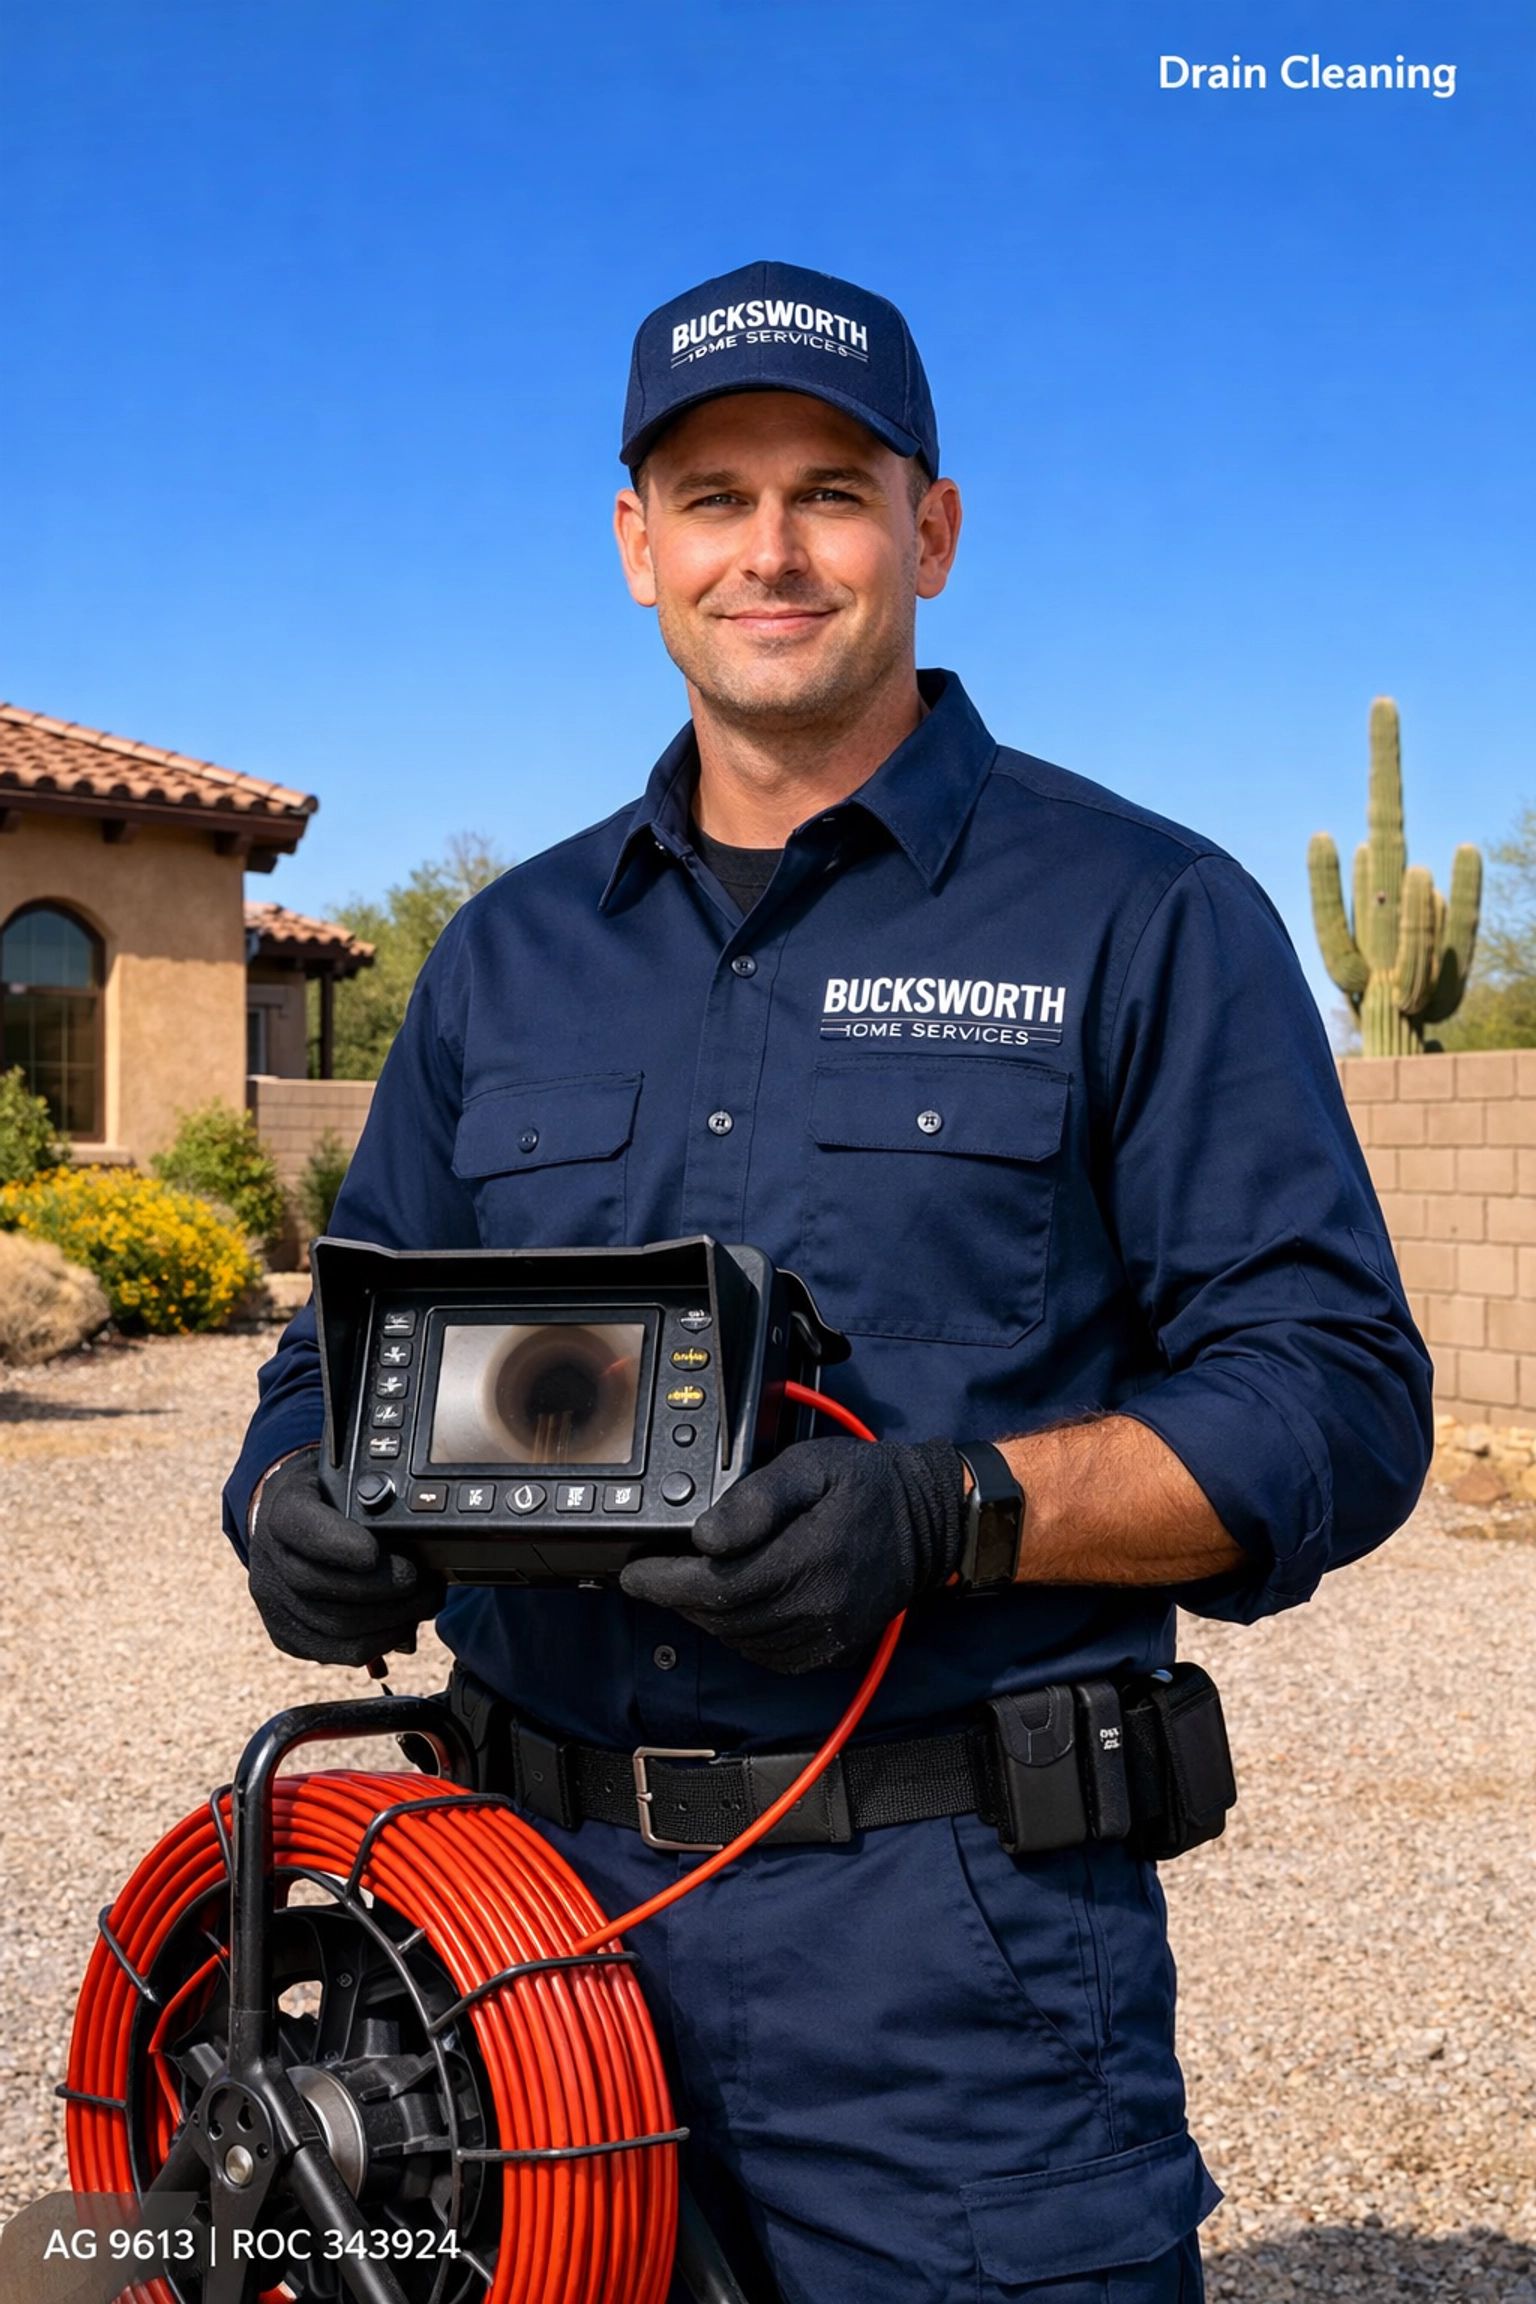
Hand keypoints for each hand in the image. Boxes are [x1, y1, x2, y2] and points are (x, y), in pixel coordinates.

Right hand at [248, 1447, 445, 1666]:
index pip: (302, 1528)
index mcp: (283, 1511)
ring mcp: (275, 1604)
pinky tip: (402, 1626)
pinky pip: (336, 1653)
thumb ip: (372, 1494)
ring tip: (424, 1603)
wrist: (285, 1524)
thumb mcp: (342, 1478)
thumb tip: (420, 1521)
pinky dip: (378, 1642)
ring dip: (390, 1619)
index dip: (340, 1545)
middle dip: (384, 1587)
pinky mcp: (287, 1636)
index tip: (375, 1552)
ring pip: (334, 1625)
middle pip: (322, 1585)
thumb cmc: (327, 1500)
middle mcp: (270, 1561)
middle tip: (423, 1581)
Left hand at [619, 1438, 966, 1673]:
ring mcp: (828, 1634)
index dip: (665, 1583)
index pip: (717, 1585)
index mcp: (809, 1557)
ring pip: (741, 1641)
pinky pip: (769, 1655)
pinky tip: (731, 1609)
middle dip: (678, 1598)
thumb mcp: (811, 1465)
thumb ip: (756, 1499)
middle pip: (723, 1618)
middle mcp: (819, 1605)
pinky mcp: (834, 1649)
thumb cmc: (868, 1486)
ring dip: (706, 1618)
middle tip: (654, 1575)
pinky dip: (738, 1636)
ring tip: (688, 1587)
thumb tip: (705, 1535)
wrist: (931, 1521)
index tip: (634, 1572)